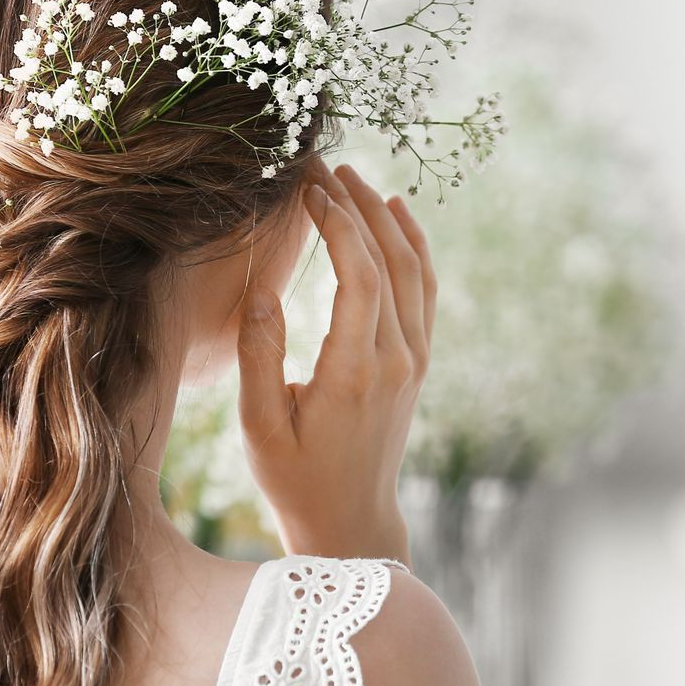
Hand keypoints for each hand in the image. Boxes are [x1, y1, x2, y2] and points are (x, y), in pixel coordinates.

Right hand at [236, 158, 435, 566]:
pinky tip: (397, 216)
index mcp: (356, 371)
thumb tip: (265, 291)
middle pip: (390, 259)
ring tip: (354, 179)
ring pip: (414, 270)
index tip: (308, 188)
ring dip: (388, 218)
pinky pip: (424, 291)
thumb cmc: (295, 477)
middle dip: (359, 204)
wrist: (350, 520)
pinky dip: (414, 247)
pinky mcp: (417, 362)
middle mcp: (397, 359)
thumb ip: (262, 357)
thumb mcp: (260, 427)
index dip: (338, 222)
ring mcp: (415, 359)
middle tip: (324, 165)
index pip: (359, 273)